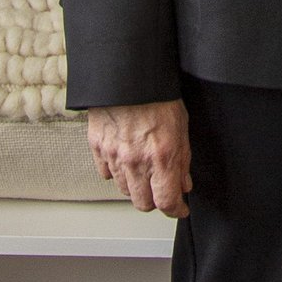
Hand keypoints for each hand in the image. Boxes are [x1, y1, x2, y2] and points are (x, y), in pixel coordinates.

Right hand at [88, 99, 191, 213]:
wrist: (129, 73)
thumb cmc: (157, 94)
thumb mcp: (181, 126)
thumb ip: (182, 160)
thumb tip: (183, 183)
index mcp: (161, 156)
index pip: (166, 202)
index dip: (176, 209)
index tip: (179, 208)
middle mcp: (136, 160)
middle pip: (142, 203)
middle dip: (154, 200)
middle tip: (160, 190)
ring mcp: (114, 155)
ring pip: (124, 190)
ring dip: (135, 187)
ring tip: (143, 172)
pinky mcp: (98, 146)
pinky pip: (106, 173)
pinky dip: (115, 172)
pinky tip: (124, 161)